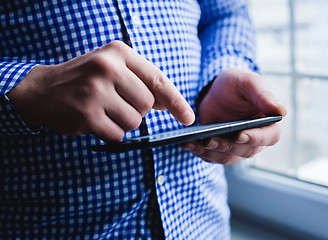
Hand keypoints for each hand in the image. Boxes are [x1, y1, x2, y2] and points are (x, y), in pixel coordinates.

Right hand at [7, 41, 194, 141]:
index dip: (176, 101)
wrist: (41, 90)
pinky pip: (117, 135)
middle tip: (116, 104)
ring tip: (103, 111)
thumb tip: (173, 104)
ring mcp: (95, 91)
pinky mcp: (86, 114)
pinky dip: (110, 133)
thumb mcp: (113, 70)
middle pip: (147, 104)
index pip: (157, 79)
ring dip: (123, 123)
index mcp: (118, 53)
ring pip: (134, 122)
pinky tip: (94, 121)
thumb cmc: (85, 80)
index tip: (189, 117)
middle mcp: (107, 67)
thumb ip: (142, 84)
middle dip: (137, 111)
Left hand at [182, 68, 286, 163]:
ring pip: (227, 157)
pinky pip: (212, 156)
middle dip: (225, 146)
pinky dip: (200, 152)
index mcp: (270, 124)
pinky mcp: (222, 151)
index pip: (268, 136)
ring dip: (210, 152)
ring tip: (193, 143)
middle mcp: (257, 140)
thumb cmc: (237, 84)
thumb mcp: (248, 83)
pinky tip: (186, 144)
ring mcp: (239, 148)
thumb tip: (281, 111)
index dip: (255, 138)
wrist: (217, 92)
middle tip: (209, 139)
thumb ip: (263, 95)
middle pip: (244, 150)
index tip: (239, 135)